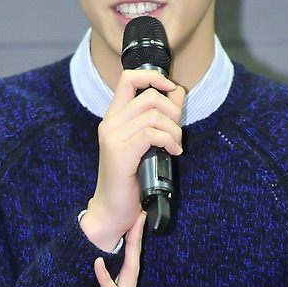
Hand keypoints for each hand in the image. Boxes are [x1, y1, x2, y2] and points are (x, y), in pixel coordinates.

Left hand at [78, 212, 145, 286]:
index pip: (122, 268)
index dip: (126, 246)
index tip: (128, 224)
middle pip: (132, 263)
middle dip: (135, 239)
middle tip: (140, 214)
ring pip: (127, 273)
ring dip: (130, 250)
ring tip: (132, 227)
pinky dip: (104, 280)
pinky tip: (98, 264)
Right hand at [80, 70, 184, 251]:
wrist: (112, 209)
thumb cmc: (129, 178)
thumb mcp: (146, 142)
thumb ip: (160, 116)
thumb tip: (177, 92)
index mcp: (114, 117)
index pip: (128, 78)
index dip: (153, 77)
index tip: (171, 88)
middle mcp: (110, 123)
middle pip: (149, 96)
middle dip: (173, 111)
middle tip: (176, 132)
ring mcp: (113, 137)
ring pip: (153, 115)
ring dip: (173, 130)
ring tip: (175, 146)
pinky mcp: (120, 153)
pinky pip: (152, 134)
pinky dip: (169, 141)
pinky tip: (173, 153)